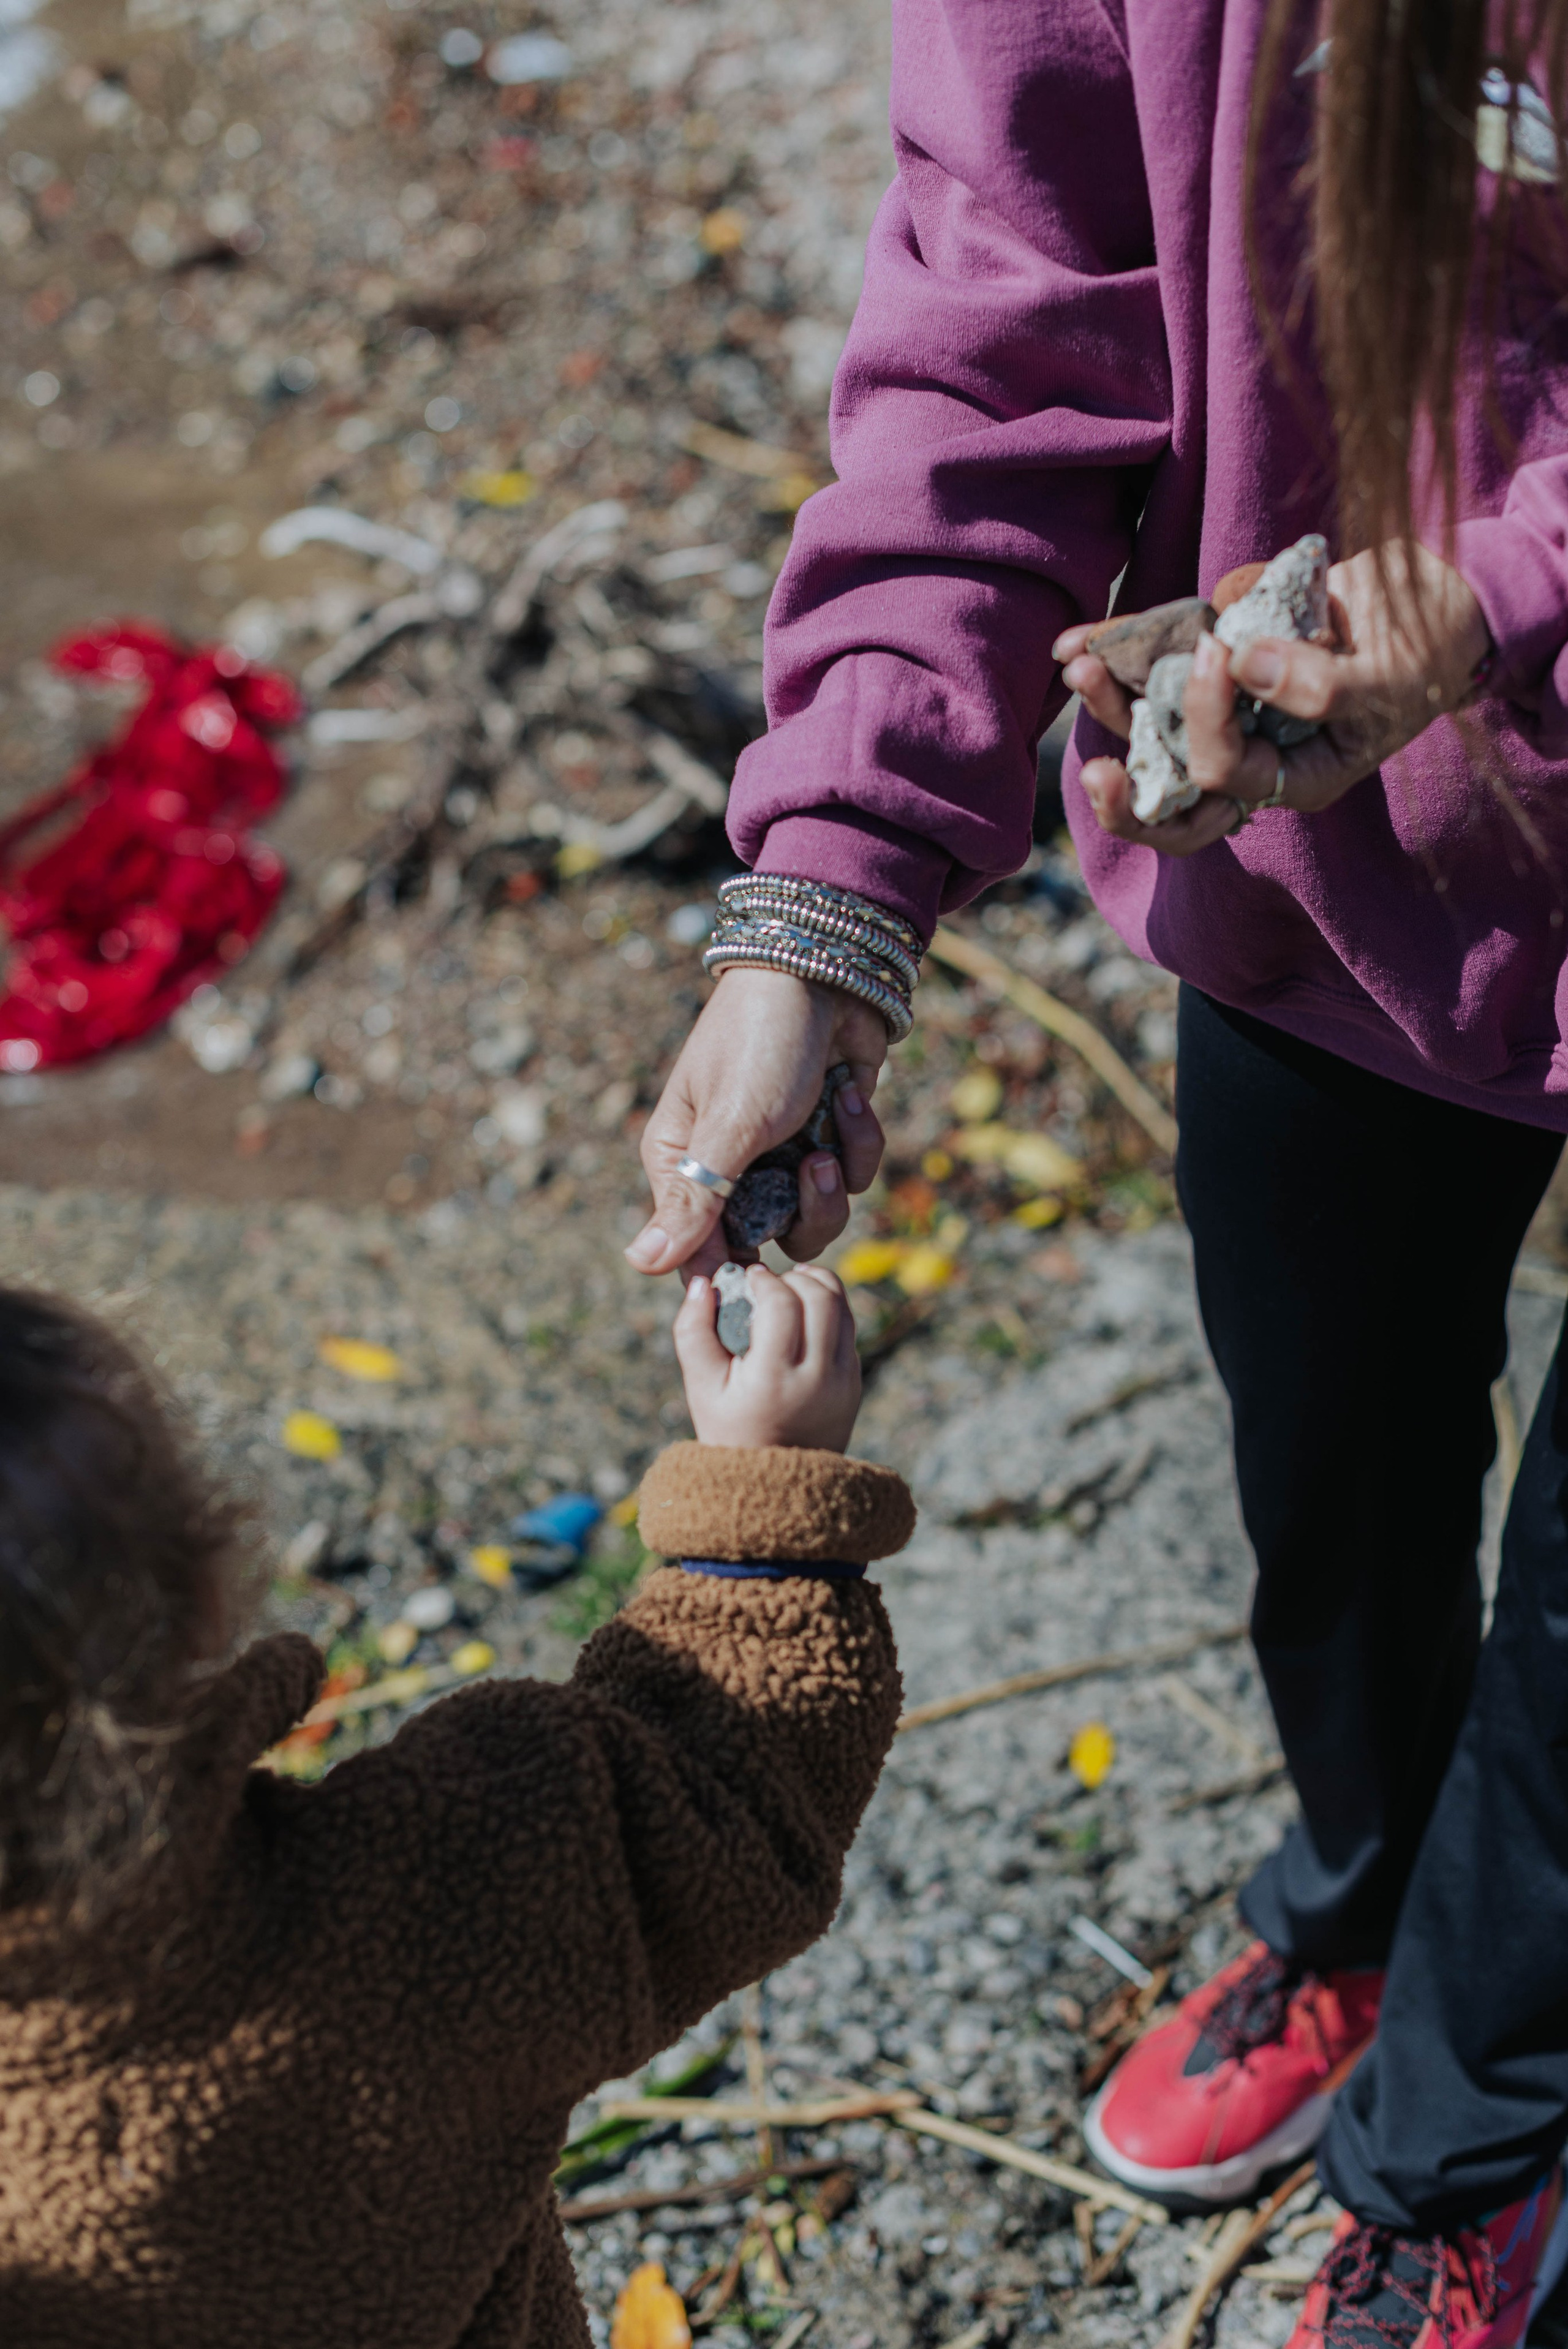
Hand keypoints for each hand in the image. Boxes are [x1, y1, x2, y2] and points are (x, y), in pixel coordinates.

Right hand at [627, 966, 887, 1280]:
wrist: (825, 970)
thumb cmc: (761, 1042)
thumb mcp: (727, 1127)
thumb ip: (694, 1202)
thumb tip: (640, 1263)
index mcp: (684, 1164)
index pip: (699, 1249)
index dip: (734, 1269)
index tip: (766, 1275)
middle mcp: (731, 1165)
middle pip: (769, 1241)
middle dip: (803, 1212)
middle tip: (812, 1169)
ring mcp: (783, 1151)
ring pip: (816, 1215)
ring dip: (835, 1179)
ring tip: (831, 1133)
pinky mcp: (828, 1133)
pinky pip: (851, 1174)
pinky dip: (858, 1139)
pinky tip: (850, 1094)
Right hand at [674, 1263, 861, 1451]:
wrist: (775, 1487)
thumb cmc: (728, 1431)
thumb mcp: (700, 1386)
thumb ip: (693, 1330)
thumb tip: (705, 1282)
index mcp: (774, 1380)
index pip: (782, 1305)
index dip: (764, 1280)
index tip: (749, 1277)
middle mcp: (818, 1380)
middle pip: (821, 1298)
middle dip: (795, 1278)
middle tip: (771, 1281)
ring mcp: (844, 1383)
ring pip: (843, 1309)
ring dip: (818, 1286)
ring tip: (790, 1286)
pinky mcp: (855, 1385)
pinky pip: (848, 1330)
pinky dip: (829, 1311)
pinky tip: (804, 1315)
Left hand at [1053, 542, 1490, 856]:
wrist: (1434, 601)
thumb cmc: (1425, 654)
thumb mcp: (1390, 679)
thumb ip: (1322, 685)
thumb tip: (1243, 663)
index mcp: (1290, 779)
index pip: (1224, 778)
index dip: (1206, 725)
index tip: (1215, 653)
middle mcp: (1249, 755)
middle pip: (1172, 798)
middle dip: (1125, 788)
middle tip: (1094, 768)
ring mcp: (1229, 711)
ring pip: (1150, 732)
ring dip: (1107, 706)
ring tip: (1078, 665)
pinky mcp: (1217, 665)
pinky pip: (1155, 672)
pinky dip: (1117, 654)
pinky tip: (1076, 641)